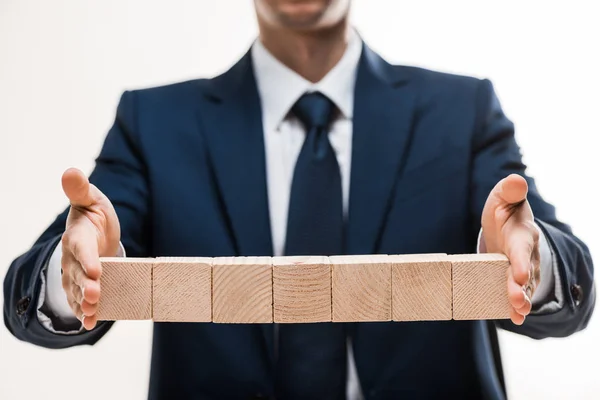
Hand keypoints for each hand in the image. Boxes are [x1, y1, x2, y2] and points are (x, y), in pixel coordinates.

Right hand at [60, 168, 119, 329]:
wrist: (94, 234)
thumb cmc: (95, 216)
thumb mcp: (92, 200)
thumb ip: (81, 190)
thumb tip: (70, 171)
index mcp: (77, 236)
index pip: (80, 248)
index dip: (86, 259)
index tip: (96, 269)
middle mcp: (73, 258)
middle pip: (78, 274)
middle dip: (86, 285)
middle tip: (96, 296)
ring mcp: (76, 274)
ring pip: (78, 290)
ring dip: (84, 302)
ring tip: (92, 312)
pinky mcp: (82, 286)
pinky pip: (80, 301)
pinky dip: (84, 313)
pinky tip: (90, 322)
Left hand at [481, 174, 539, 324]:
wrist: (506, 225)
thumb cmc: (504, 210)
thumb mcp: (503, 197)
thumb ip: (509, 190)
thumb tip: (516, 181)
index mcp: (522, 234)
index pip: (522, 249)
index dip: (521, 262)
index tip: (520, 275)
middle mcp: (526, 254)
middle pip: (524, 273)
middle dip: (520, 287)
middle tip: (517, 301)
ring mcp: (523, 268)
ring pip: (523, 287)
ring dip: (520, 300)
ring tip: (517, 313)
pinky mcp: (515, 278)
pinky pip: (517, 293)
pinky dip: (516, 306)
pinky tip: (515, 318)